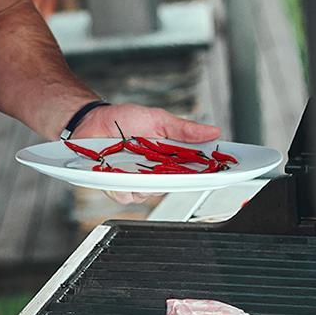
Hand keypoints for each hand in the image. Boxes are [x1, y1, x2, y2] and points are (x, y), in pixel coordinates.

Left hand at [74, 103, 221, 205]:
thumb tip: (213, 131)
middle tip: (172, 165)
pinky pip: (126, 195)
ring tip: (137, 161)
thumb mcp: (158, 119)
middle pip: (174, 186)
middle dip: (176, 178)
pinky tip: (118, 170)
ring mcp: (136, 182)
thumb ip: (183, 129)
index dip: (209, 174)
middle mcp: (154, 174)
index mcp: (169, 159)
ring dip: (145, 180)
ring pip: (150, 194)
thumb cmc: (124, 120)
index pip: (194, 171)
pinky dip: (123, 184)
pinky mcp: (116, 187)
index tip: (223, 172)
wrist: (92, 120)